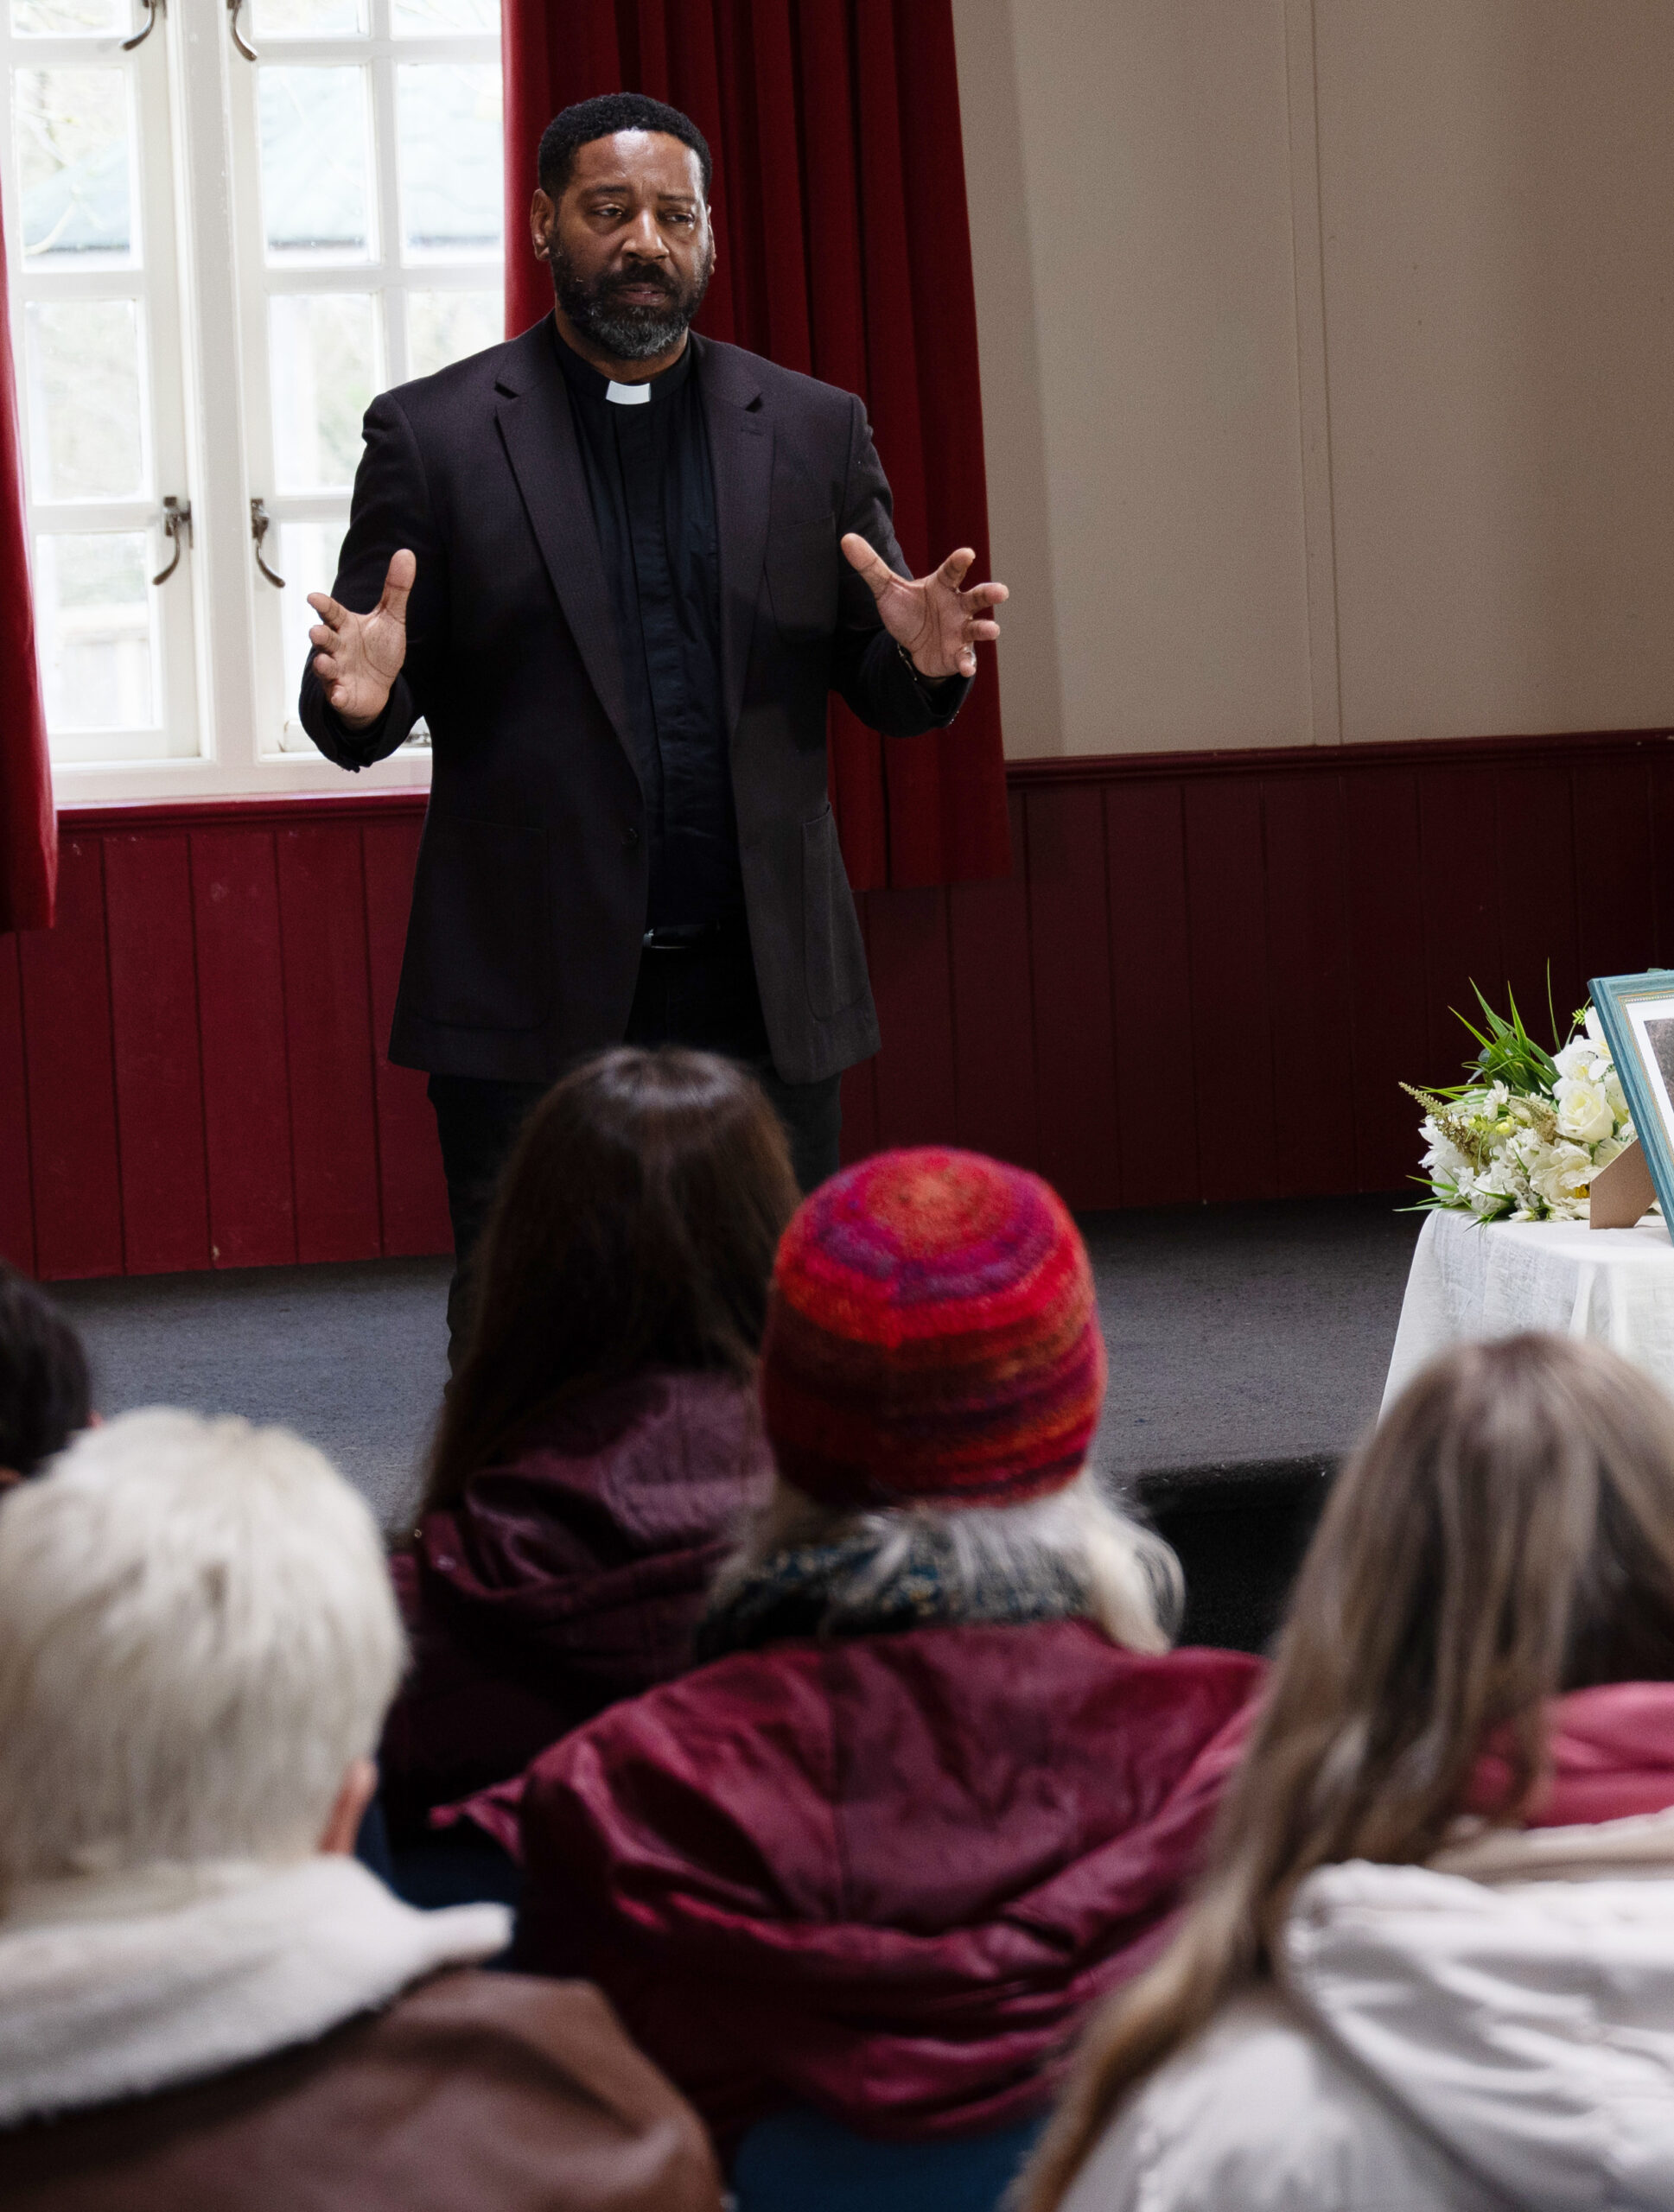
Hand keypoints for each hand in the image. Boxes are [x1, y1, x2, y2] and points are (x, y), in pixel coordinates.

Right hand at [307, 550, 413, 729]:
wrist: (378, 686)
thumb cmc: (378, 649)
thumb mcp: (391, 618)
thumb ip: (396, 589)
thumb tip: (406, 554)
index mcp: (346, 626)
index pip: (332, 612)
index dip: (323, 605)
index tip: (313, 597)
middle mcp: (337, 647)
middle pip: (324, 639)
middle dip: (319, 635)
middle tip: (315, 631)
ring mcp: (337, 671)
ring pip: (326, 666)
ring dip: (324, 665)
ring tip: (324, 662)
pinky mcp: (342, 693)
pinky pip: (338, 695)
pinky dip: (337, 695)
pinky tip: (339, 694)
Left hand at [840, 535, 1006, 680]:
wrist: (914, 645)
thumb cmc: (909, 611)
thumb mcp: (887, 589)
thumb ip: (871, 566)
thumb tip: (846, 538)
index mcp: (943, 585)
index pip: (953, 570)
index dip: (959, 562)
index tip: (967, 554)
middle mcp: (959, 606)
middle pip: (977, 596)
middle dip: (989, 593)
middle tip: (1001, 592)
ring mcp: (962, 630)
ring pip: (978, 627)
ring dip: (986, 629)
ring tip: (992, 630)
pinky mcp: (960, 653)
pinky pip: (966, 658)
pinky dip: (967, 663)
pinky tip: (966, 668)